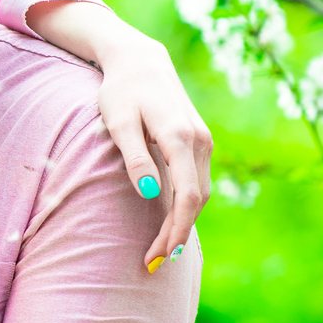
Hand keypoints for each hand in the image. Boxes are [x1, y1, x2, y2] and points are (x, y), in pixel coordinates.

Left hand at [28, 1, 211, 265]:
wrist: (140, 61)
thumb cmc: (122, 91)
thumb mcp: (119, 122)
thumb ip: (134, 157)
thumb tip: (150, 194)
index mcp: (179, 137)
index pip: (186, 196)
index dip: (175, 230)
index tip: (157, 255)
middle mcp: (200, 141)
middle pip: (196, 200)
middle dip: (178, 234)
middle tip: (153, 262)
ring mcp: (204, 140)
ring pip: (200, 192)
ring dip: (183, 223)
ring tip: (160, 249)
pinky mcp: (200, 141)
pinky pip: (197, 181)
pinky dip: (186, 206)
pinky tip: (170, 222)